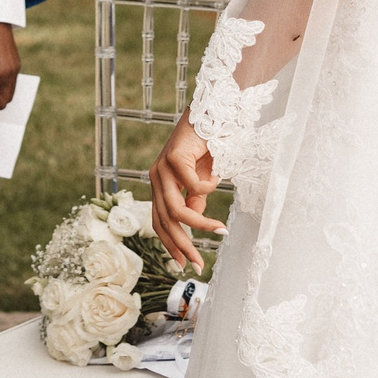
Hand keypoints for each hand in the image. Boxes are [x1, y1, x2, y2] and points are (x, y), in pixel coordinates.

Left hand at [147, 120, 222, 270]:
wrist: (210, 113)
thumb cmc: (206, 146)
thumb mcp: (201, 179)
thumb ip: (194, 199)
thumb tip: (193, 220)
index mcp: (160, 184)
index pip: (159, 221)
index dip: (170, 244)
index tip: (183, 264)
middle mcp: (156, 177)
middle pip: (164, 220)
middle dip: (182, 245)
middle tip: (197, 264)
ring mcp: (162, 167)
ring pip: (176, 208)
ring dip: (200, 224)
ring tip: (221, 230)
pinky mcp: (173, 156)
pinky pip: (193, 185)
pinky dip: (209, 187)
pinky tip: (217, 176)